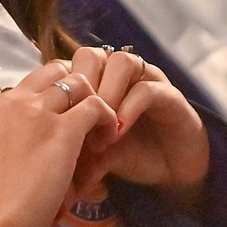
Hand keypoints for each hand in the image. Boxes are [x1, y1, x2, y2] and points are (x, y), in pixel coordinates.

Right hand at [0, 58, 118, 226]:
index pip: (34, 82)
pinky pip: (96, 106)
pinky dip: (108, 119)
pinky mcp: (63, 128)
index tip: (66, 116)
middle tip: (87, 116)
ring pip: (79, 83)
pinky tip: (108, 139)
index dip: (55, 95)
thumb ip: (18, 135)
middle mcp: (15, 99)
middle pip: (56, 71)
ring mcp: (38, 111)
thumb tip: (45, 141)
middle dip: (77, 88)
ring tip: (100, 130)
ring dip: (95, 101)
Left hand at [69, 47, 207, 208]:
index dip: (61, 90)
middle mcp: (121, 74)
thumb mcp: (99, 156)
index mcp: (98, 81)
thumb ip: (78, 153)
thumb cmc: (133, 155)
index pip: (70, 65)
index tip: (56, 121)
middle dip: (82, 85)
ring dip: (106, 92)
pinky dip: (128, 108)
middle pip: (90, 55)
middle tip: (77, 118)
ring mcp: (146, 79)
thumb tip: (51, 170)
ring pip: (120, 61)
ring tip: (101, 125)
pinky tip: (118, 132)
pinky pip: (146, 89)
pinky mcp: (170, 94)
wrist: (174, 171)